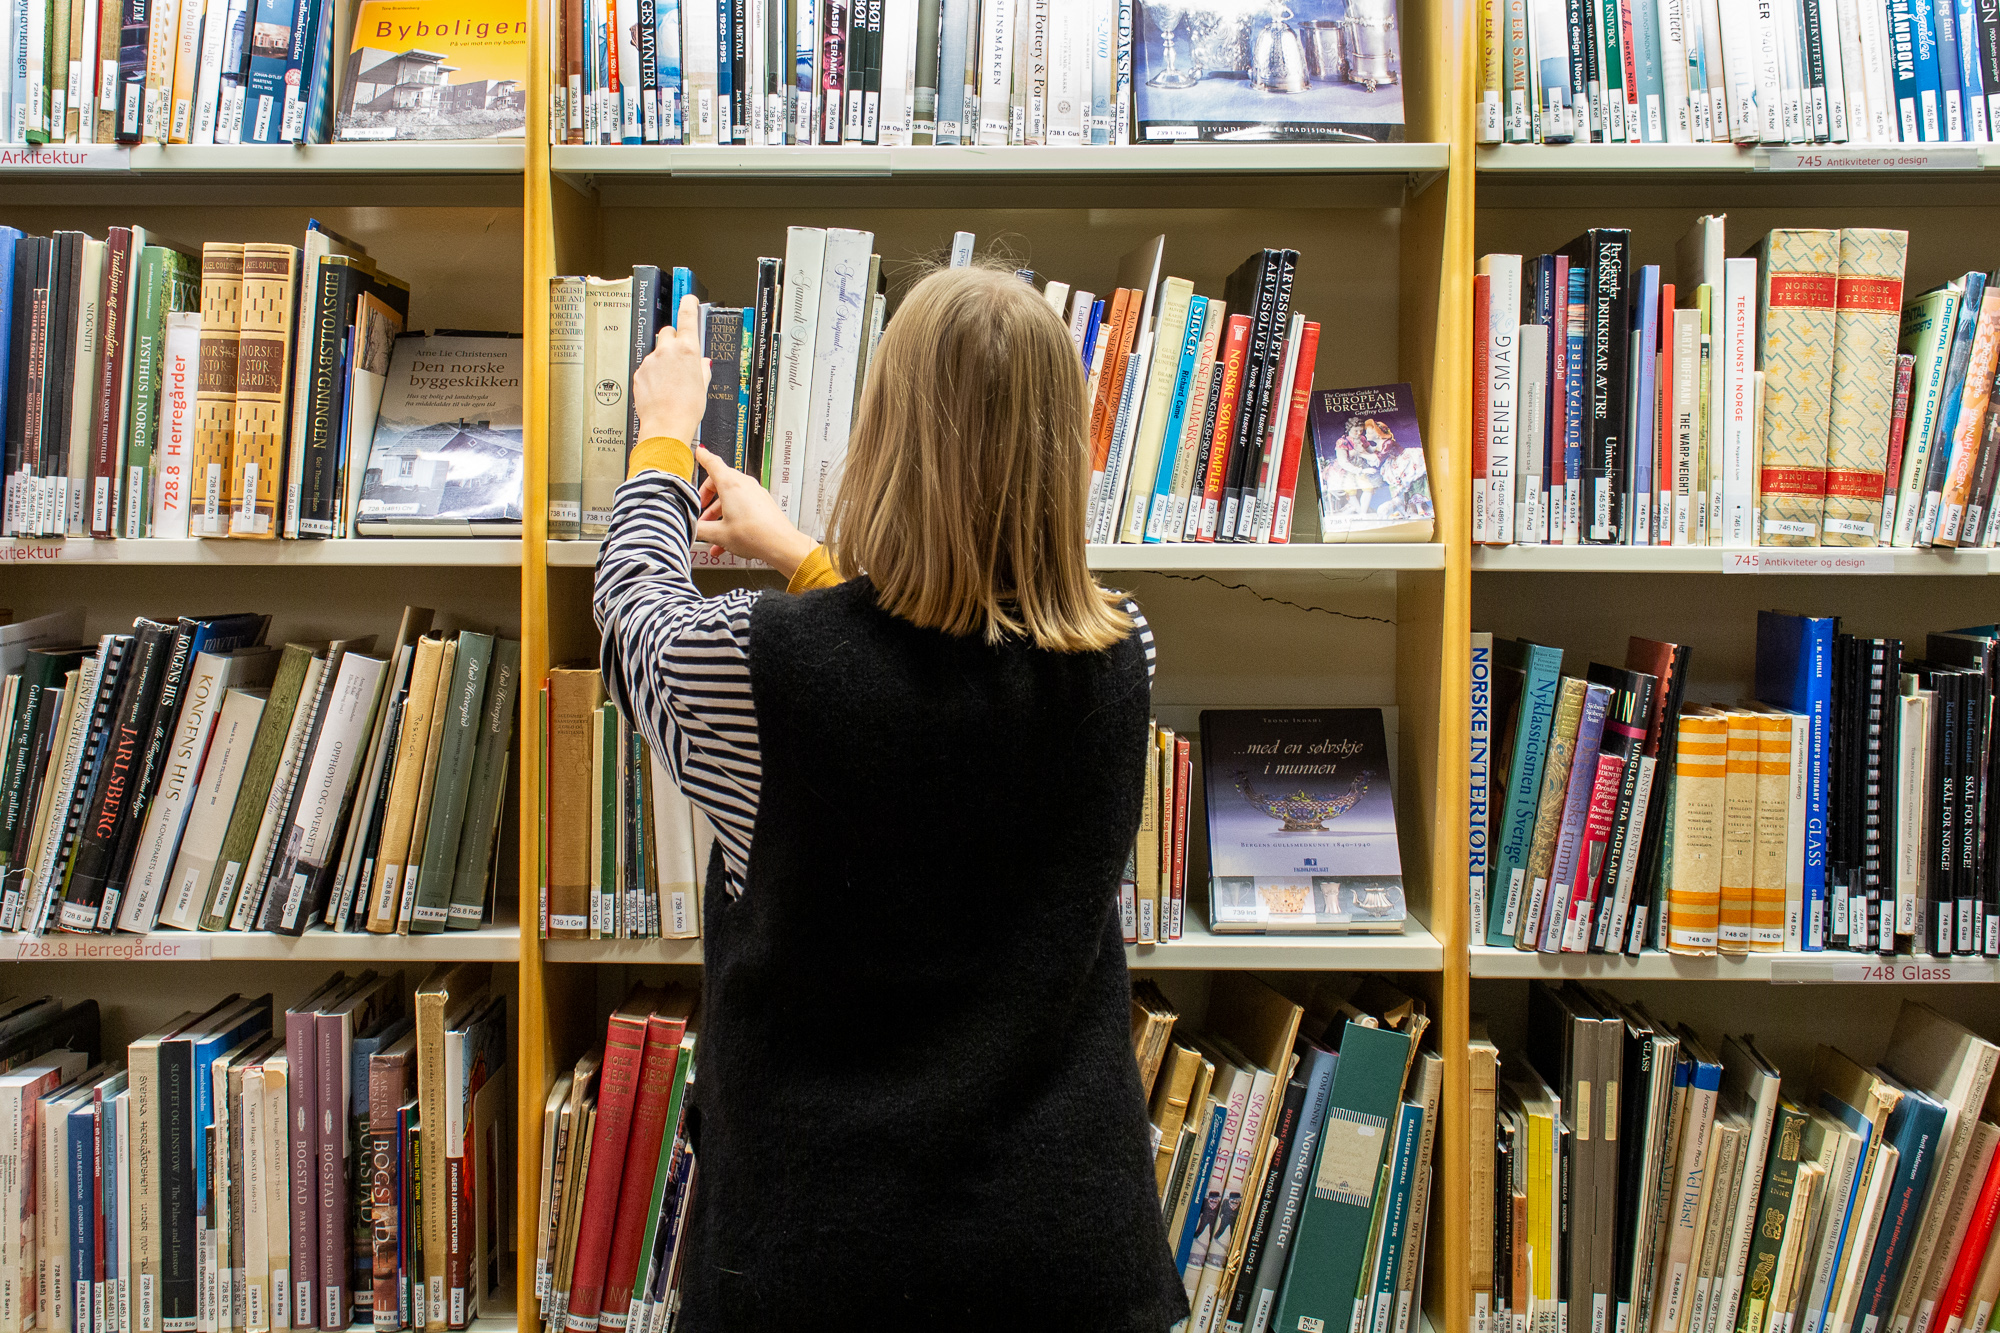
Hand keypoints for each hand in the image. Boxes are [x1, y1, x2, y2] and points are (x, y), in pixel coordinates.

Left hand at [632, 293, 709, 446]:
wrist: (667, 425)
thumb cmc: (687, 409)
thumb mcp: (702, 386)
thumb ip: (702, 368)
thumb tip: (702, 363)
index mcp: (688, 350)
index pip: (687, 316)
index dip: (688, 304)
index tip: (688, 298)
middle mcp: (667, 351)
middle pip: (668, 332)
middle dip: (673, 339)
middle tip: (679, 354)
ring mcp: (651, 361)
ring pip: (657, 352)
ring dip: (662, 360)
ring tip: (670, 382)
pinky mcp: (639, 373)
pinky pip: (647, 368)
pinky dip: (653, 374)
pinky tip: (660, 390)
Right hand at [693, 446, 817, 577]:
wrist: (781, 544)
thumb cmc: (754, 535)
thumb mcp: (718, 534)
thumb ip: (700, 529)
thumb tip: (691, 527)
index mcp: (730, 485)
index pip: (713, 464)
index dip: (703, 457)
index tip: (700, 453)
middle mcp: (744, 485)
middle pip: (720, 484)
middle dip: (707, 500)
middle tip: (701, 513)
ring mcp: (755, 493)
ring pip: (730, 499)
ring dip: (719, 516)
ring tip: (713, 534)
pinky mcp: (762, 504)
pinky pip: (742, 507)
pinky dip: (731, 520)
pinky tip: (727, 540)